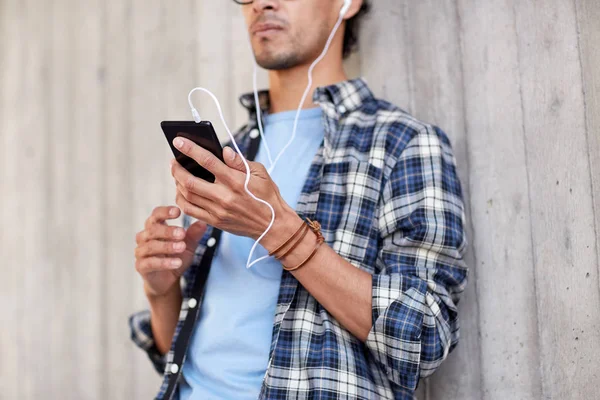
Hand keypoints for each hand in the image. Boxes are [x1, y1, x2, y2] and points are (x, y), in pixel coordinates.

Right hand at [134, 206, 206, 296]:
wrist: (169, 280)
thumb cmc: (176, 257)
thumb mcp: (189, 245)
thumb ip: (194, 234)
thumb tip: (203, 223)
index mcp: (155, 227)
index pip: (156, 215)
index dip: (165, 212)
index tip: (178, 212)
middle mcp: (144, 237)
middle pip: (153, 229)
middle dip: (168, 231)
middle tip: (182, 233)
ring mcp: (141, 252)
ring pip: (151, 246)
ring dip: (167, 246)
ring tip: (181, 247)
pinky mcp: (141, 267)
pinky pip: (150, 263)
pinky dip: (164, 263)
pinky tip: (176, 262)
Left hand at [169, 137, 300, 249]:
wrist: (272, 225)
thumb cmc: (267, 196)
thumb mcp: (260, 174)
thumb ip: (240, 162)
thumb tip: (224, 150)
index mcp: (236, 181)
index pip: (208, 161)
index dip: (190, 149)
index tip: (178, 141)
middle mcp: (224, 196)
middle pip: (190, 181)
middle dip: (177, 169)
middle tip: (173, 161)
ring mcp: (218, 211)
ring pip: (187, 196)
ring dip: (177, 183)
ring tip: (176, 174)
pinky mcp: (215, 221)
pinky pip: (190, 210)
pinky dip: (181, 199)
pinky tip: (181, 191)